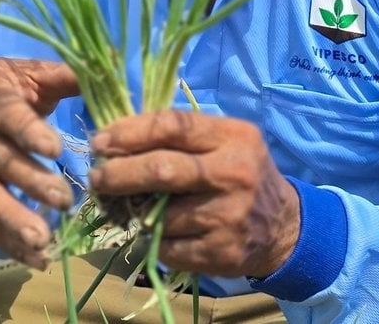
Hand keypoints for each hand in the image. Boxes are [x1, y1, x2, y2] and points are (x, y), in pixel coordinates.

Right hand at [0, 58, 79, 267]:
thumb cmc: (11, 85)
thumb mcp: (32, 72)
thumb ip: (65, 76)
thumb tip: (109, 71)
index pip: (4, 113)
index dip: (28, 132)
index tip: (57, 150)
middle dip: (30, 182)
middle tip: (64, 200)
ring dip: (13, 220)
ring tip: (42, 240)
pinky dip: (8, 242)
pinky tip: (37, 258)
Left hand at [89, 110, 299, 277]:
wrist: (282, 227)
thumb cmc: (238, 174)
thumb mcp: (223, 142)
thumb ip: (179, 135)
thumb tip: (115, 136)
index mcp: (234, 137)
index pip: (172, 125)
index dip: (129, 132)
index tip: (100, 142)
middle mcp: (234, 174)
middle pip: (162, 170)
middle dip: (119, 174)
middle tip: (96, 177)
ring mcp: (230, 216)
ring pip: (160, 214)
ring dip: (133, 212)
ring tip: (125, 207)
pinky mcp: (222, 252)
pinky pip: (168, 247)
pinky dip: (153, 240)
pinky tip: (155, 232)